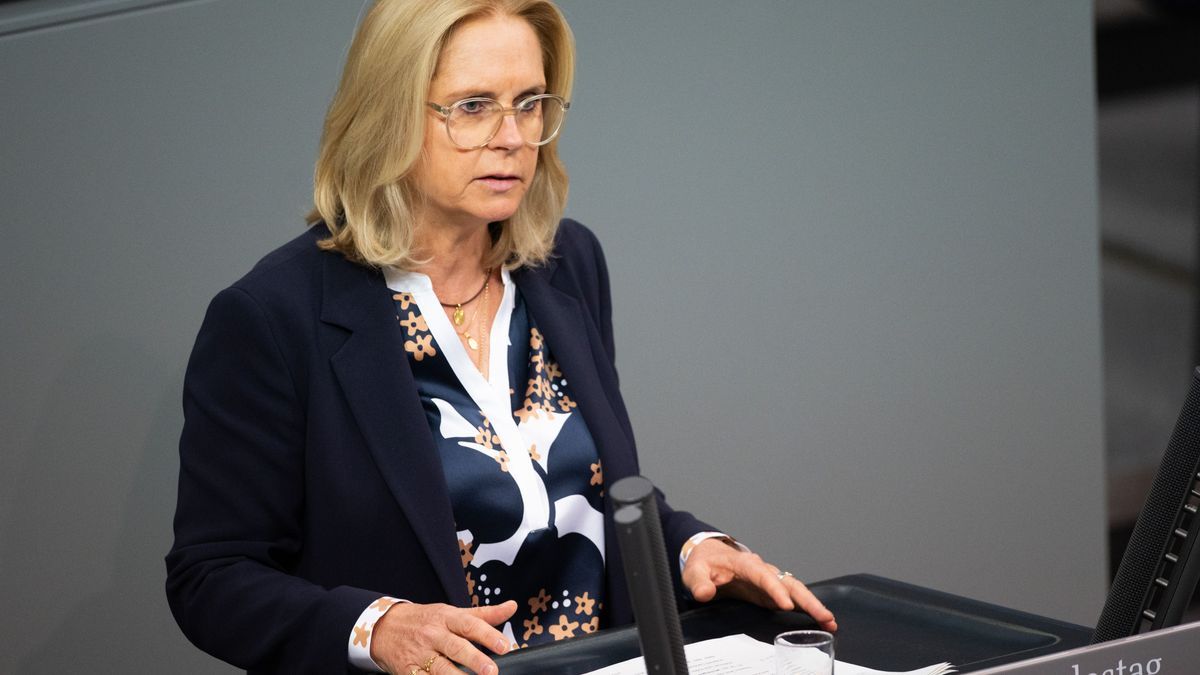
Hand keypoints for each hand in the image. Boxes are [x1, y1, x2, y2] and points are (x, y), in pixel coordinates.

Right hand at [370, 600, 516, 674]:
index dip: (488, 635)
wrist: (384, 627)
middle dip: (475, 660)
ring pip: (440, 669)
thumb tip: (512, 607)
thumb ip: (484, 614)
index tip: (505, 646)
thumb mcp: (452, 613)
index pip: (470, 625)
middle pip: (456, 648)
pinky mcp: (408, 671)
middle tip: (492, 671)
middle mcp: (433, 635)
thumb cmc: (425, 620)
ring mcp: (420, 654)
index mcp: (446, 618)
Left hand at [682, 539, 836, 631]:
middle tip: (823, 616)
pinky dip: (807, 608)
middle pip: (788, 582)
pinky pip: (792, 598)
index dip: (775, 589)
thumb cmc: (704, 563)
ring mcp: (769, 581)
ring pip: (795, 590)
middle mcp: (762, 570)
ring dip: (812, 605)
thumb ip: (698, 583)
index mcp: (744, 563)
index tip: (786, 604)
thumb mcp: (694, 572)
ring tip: (830, 621)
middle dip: (807, 599)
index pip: (762, 575)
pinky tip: (821, 619)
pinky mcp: (770, 592)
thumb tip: (706, 593)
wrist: (708, 556)